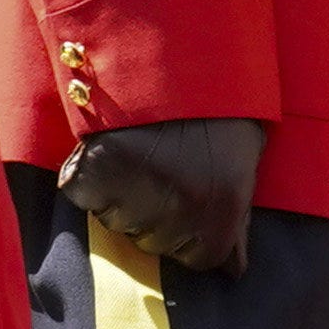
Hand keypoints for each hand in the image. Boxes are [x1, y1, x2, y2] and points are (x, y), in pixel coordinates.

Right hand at [59, 116, 265, 274]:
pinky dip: (90, 178)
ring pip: (118, 222)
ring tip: (141, 156)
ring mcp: (135, 195)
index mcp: (223, 211)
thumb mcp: (243, 164)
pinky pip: (85, 196)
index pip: (199, 258)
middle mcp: (181, 212)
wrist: (176, 57)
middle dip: (158, 214)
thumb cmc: (219, 111)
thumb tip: (235, 271)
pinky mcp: (94, 174)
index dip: (192, 233)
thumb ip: (237, 221)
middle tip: (164, 168)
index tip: (191, 199)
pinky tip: (112, 151)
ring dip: (124, 197)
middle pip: (155, 242)